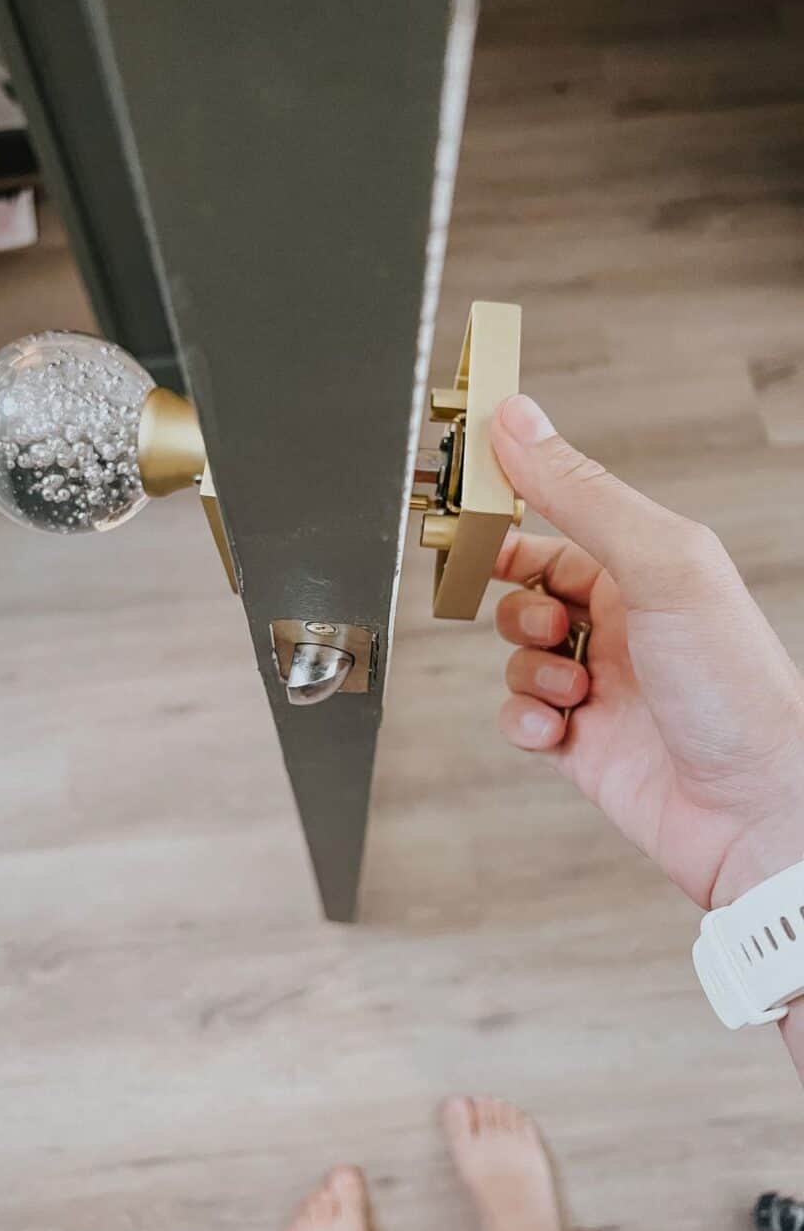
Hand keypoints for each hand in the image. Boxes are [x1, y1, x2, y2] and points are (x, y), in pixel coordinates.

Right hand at [489, 395, 803, 911]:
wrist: (758, 809)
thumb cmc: (734, 683)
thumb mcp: (659, 563)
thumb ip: (582, 493)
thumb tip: (518, 420)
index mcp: (646, 569)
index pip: (556, 525)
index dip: (511, 524)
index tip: (471, 522)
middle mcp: (622, 622)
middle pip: (525, 594)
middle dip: (519, 612)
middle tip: (548, 628)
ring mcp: (600, 684)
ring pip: (515, 658)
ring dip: (528, 672)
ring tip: (575, 692)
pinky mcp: (580, 742)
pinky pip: (519, 716)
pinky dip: (526, 720)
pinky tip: (560, 729)